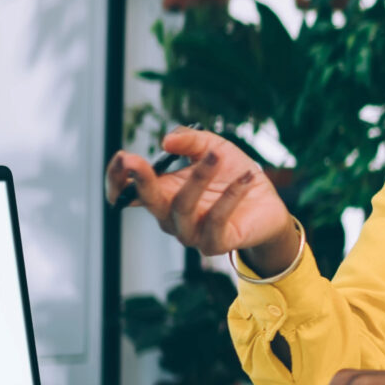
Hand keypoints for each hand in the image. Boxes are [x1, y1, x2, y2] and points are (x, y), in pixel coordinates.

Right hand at [106, 128, 297, 271]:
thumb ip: (190, 140)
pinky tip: (247, 177)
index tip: (122, 157)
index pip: (128, 192)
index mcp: (163, 193)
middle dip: (140, 180)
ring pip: (182, 207)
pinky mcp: (214, 244)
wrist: (267, 203)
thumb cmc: (232, 175)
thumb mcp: (213, 147)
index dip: (117, 179)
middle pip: (148, 201)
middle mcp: (171, 216)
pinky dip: (231, 195)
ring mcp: (190, 233)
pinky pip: (216, 219)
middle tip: (135, 159)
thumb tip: (166, 142)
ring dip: (198, 177)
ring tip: (216, 154)